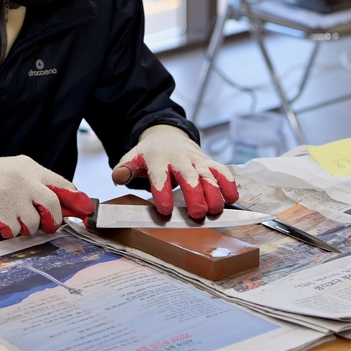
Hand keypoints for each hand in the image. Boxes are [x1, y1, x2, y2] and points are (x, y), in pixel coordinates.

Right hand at [0, 155, 95, 237]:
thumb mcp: (19, 170)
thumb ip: (40, 184)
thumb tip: (67, 205)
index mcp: (32, 169)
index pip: (63, 185)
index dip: (76, 201)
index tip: (84, 211)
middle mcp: (24, 180)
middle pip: (52, 207)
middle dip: (52, 221)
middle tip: (48, 226)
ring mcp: (11, 195)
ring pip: (33, 222)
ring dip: (26, 226)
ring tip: (14, 217)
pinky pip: (14, 230)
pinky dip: (10, 229)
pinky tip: (0, 220)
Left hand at [111, 125, 237, 217]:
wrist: (166, 136)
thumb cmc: (149, 155)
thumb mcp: (132, 159)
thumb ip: (124, 170)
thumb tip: (118, 177)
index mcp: (156, 158)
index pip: (159, 175)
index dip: (162, 191)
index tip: (165, 210)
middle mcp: (179, 158)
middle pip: (188, 175)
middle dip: (194, 194)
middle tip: (197, 213)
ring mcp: (196, 159)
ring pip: (208, 174)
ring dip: (214, 192)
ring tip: (215, 210)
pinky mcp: (209, 162)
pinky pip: (222, 171)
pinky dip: (229, 183)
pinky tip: (232, 199)